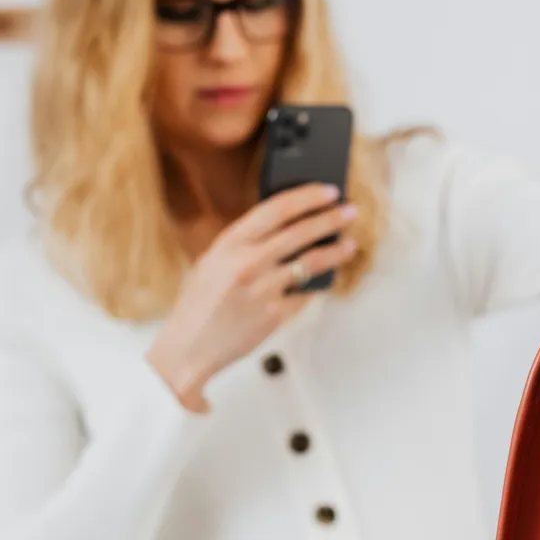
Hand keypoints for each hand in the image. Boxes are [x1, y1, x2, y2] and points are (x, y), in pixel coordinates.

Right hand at [146, 183, 358, 411]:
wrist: (189, 348)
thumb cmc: (200, 303)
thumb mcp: (212, 262)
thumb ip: (244, 243)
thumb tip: (287, 225)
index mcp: (229, 243)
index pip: (276, 208)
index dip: (307, 197)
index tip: (328, 191)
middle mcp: (247, 262)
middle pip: (300, 231)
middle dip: (330, 218)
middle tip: (350, 212)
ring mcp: (263, 289)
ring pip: (312, 262)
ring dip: (336, 251)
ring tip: (349, 245)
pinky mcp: (274, 315)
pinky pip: (305, 293)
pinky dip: (318, 284)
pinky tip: (327, 277)